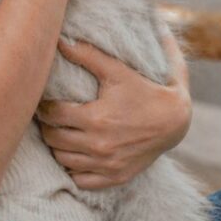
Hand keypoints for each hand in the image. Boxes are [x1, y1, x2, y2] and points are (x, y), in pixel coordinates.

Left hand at [36, 32, 191, 189]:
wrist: (176, 120)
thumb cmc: (145, 90)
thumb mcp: (118, 70)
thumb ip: (88, 55)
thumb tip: (61, 40)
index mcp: (96, 118)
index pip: (52, 114)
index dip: (44, 106)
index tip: (44, 100)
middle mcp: (99, 145)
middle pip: (53, 138)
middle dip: (47, 124)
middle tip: (48, 115)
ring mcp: (107, 164)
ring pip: (62, 159)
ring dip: (56, 145)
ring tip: (58, 131)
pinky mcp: (115, 177)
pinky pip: (80, 180)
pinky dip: (72, 168)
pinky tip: (74, 153)